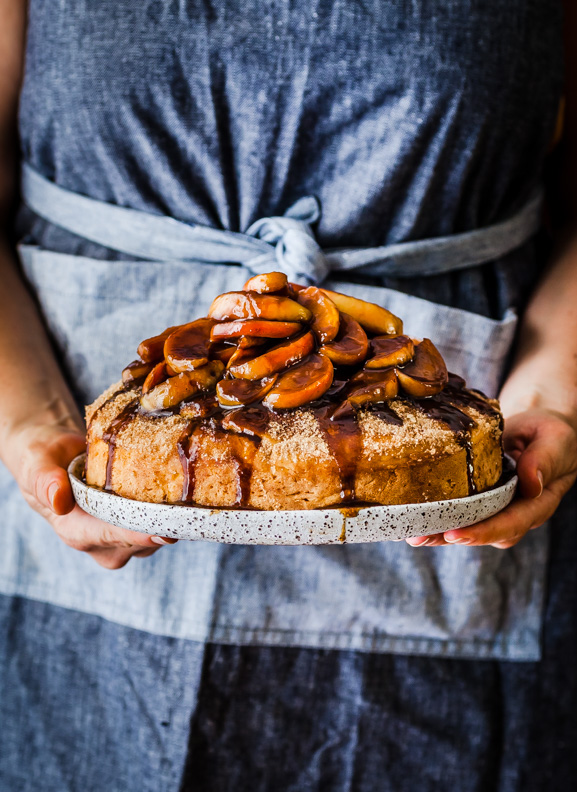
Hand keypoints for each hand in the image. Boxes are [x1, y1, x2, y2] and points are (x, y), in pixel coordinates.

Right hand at [3, 421, 177, 568]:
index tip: (165, 533)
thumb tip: (58, 501)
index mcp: (76, 531)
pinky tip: (186, 489)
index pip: (113, 538)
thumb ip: (45, 480)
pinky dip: (174, 510)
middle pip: (142, 541)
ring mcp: (123, 537)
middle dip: (166, 525)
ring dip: (174, 517)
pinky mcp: (138, 526)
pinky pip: (162, 524)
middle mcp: (102, 542)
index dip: (140, 536)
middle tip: (192, 506)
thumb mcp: (37, 462)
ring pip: (157, 535)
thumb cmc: (43, 457)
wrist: (54, 455)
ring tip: (190, 490)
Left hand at [406, 408, 576, 548]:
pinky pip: (460, 512)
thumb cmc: (548, 432)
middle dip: (451, 537)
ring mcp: (496, 507)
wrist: (537, 428)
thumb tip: (532, 484)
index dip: (483, 531)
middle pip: (484, 533)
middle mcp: (515, 512)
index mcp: (537, 502)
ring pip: (468, 527)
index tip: (457, 534)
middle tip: (421, 537)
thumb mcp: (554, 438)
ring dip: (438, 533)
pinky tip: (413, 517)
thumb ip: (545, 459)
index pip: (511, 524)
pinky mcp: (480, 498)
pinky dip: (437, 517)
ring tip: (411, 534)